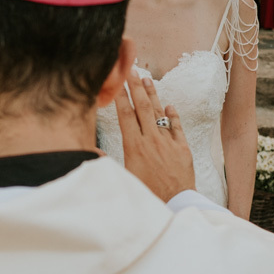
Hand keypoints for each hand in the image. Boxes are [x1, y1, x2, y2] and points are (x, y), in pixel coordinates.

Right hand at [112, 69, 195, 201]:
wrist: (174, 204)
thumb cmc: (146, 195)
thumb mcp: (123, 178)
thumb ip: (107, 161)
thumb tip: (91, 151)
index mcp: (134, 147)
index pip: (126, 115)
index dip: (121, 97)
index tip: (117, 82)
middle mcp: (151, 140)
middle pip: (142, 107)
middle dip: (136, 87)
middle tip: (132, 70)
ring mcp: (168, 143)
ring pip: (159, 113)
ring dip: (153, 95)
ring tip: (148, 79)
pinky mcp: (183, 148)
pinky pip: (177, 127)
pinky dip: (173, 115)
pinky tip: (169, 106)